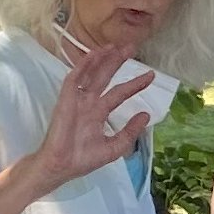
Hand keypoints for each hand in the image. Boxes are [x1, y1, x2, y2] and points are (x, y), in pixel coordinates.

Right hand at [31, 43, 155, 188]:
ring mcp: (77, 100)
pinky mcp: (66, 100)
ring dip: (100, 59)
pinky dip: (83, 67)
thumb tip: (147, 115)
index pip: (120, 93)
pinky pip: (74, 79)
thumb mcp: (114, 147)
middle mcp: (88, 102)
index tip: (151, 75)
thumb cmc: (83, 159)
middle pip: (105, 77)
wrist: (61, 167)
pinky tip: (93, 55)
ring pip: (90, 74)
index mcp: (98, 112)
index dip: (135, 84)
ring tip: (114, 46)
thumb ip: (130, 131)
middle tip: (131, 46)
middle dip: (117, 61)